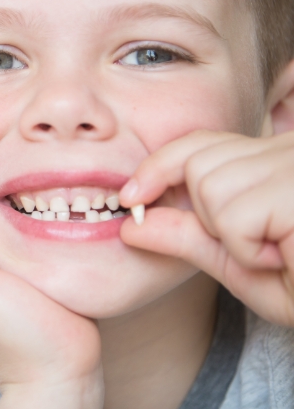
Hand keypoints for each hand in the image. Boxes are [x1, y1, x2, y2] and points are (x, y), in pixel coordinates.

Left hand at [119, 130, 293, 325]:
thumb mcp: (239, 264)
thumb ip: (188, 237)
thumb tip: (131, 224)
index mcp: (270, 160)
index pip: (198, 143)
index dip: (159, 166)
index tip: (131, 195)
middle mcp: (285, 149)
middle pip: (198, 165)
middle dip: (210, 215)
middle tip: (260, 243)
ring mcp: (292, 161)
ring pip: (210, 188)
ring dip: (233, 235)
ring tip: (279, 248)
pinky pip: (233, 215)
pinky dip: (249, 249)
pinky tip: (288, 253)